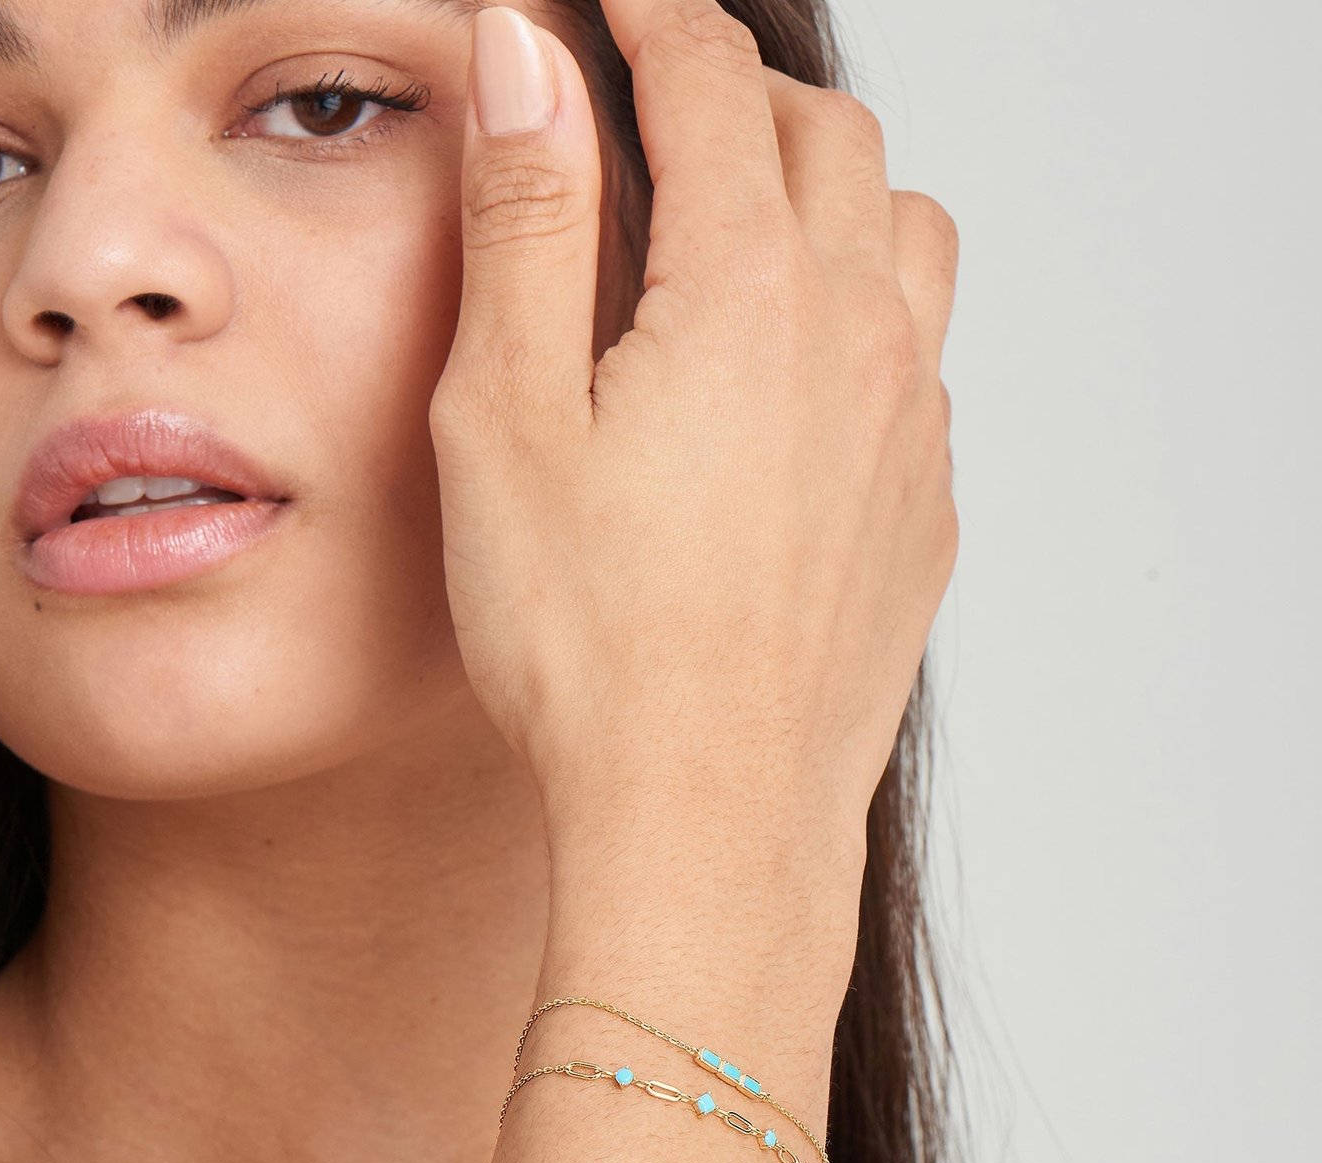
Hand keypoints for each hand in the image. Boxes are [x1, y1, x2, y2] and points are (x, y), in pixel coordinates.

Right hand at [430, 0, 959, 844]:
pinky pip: (920, 359)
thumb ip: (527, 223)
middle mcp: (859, 339)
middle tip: (661, 102)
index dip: (652, 13)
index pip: (713, 84)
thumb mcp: (507, 420)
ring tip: (747, 225)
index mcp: (750, 293)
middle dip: (740, 92)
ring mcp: (908, 429)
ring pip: (907, 238)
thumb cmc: (589, 644)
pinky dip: (864, 313)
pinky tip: (795, 376)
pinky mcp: (923, 512)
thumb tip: (533, 61)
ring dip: (831, 193)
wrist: (705, 815)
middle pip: (829, 139)